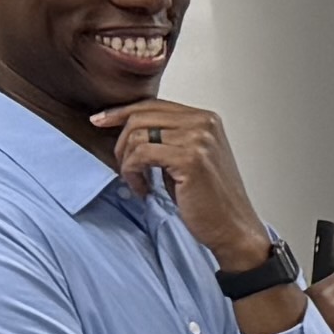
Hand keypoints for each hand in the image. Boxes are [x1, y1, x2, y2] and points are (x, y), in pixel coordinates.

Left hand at [103, 99, 268, 270]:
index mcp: (206, 119)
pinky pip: (141, 154)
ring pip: (137, 135)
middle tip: (123, 167)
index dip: (121, 112)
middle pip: (141, 116)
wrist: (233, 228)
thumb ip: (167, 138)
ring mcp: (198, 139)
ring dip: (127, 162)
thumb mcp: (188, 159)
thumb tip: (127, 129)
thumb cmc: (211, 200)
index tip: (100, 120)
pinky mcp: (189, 158)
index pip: (153, 105)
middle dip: (121, 142)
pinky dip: (133, 173)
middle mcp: (204, 123)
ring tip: (138, 182)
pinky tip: (143, 189)